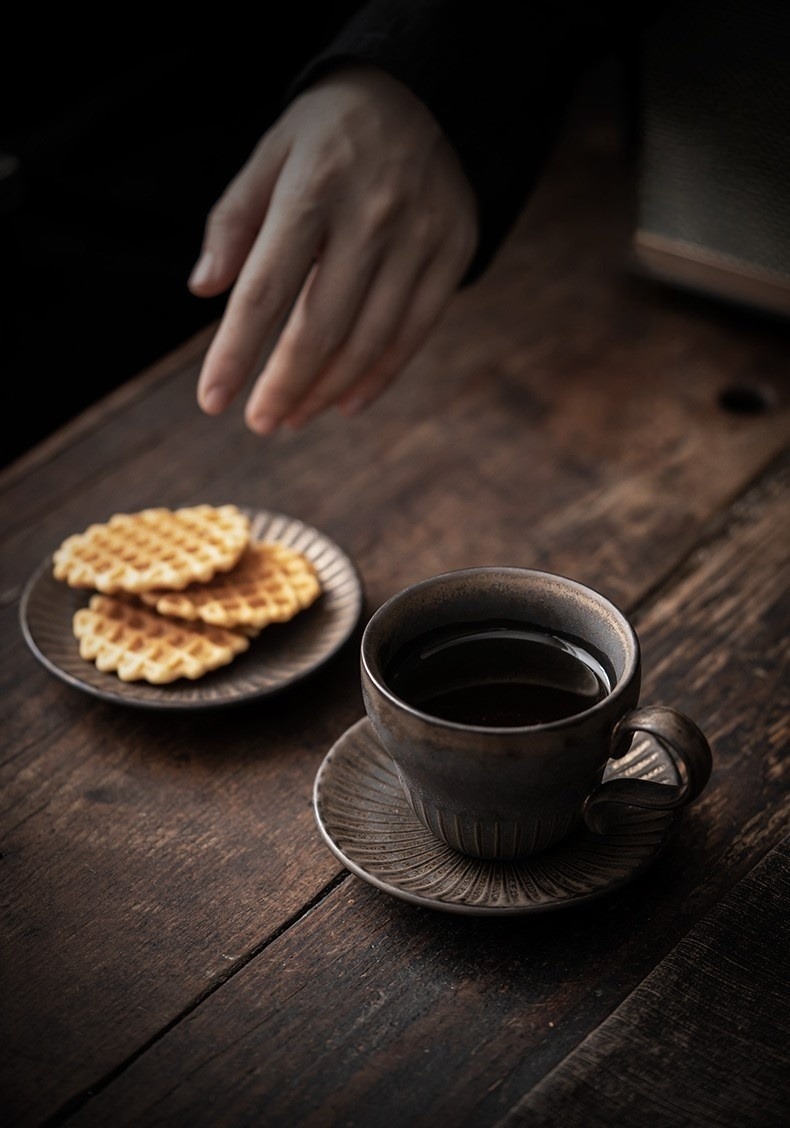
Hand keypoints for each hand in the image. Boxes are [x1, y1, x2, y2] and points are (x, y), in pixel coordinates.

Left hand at [188, 64, 477, 433]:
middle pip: (320, 328)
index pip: (264, 292)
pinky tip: (346, 403)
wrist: (420, 90)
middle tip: (259, 423)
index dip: (235, 354)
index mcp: (312, 189)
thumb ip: (233, 221)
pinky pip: (414, 332)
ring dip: (326, 391)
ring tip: (293, 417)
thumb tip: (203, 290)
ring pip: (369, 340)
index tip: (212, 401)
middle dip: (284, 387)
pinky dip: (379, 377)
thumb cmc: (327, 134)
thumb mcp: (269, 155)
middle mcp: (371, 215)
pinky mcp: (454, 251)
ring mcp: (420, 236)